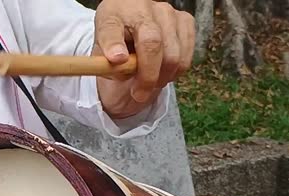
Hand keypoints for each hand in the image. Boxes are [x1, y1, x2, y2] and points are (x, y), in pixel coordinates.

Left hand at [93, 0, 194, 118]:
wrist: (132, 35)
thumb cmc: (116, 46)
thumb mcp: (102, 57)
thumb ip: (107, 64)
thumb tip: (119, 60)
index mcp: (113, 13)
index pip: (111, 27)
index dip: (113, 44)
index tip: (116, 59)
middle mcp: (141, 6)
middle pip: (152, 43)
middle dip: (147, 76)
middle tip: (139, 93)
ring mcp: (166, 11)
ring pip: (173, 55)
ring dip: (163, 77)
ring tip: (151, 81)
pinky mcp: (184, 20)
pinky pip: (186, 56)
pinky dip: (176, 71)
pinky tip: (164, 71)